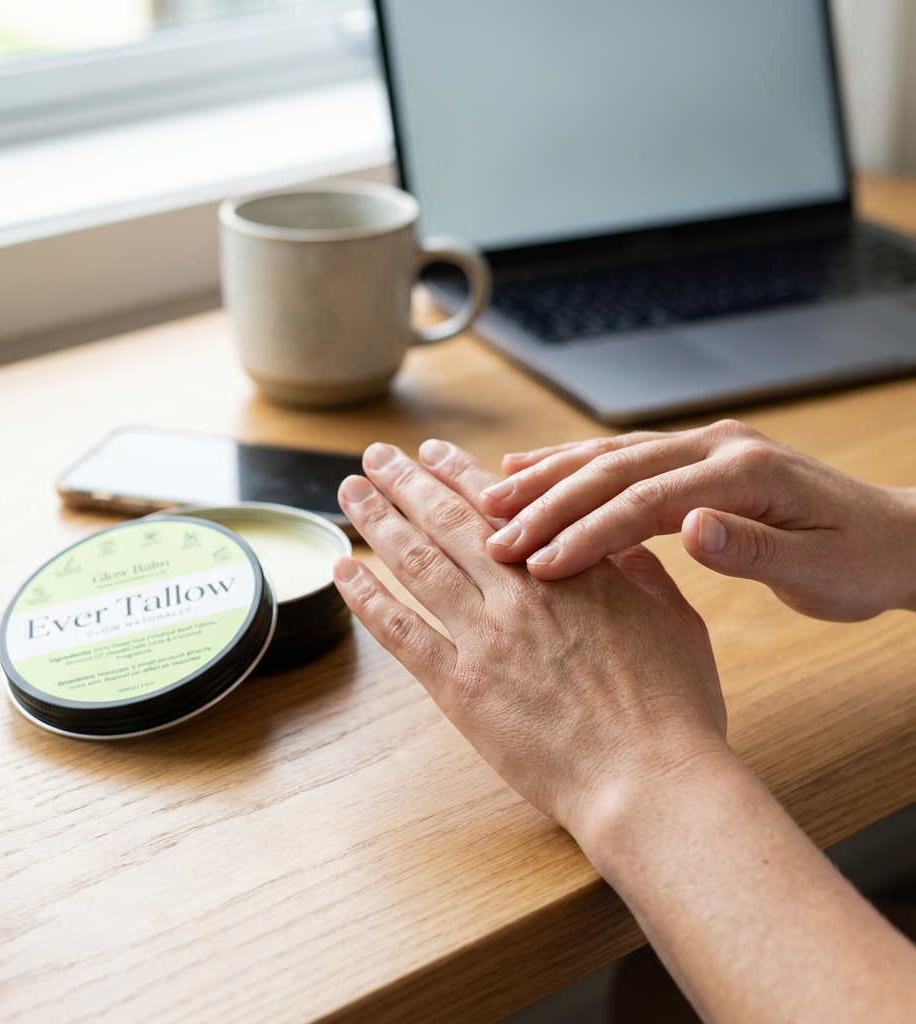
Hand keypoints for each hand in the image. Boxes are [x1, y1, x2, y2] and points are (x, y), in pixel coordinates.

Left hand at [333, 439, 726, 845]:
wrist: (650, 779)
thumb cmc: (674, 709)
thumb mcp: (676, 622)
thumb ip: (642, 575)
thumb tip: (623, 547)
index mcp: (571, 570)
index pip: (502, 507)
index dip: (459, 473)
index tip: (431, 452)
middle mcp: (519, 593)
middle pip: (448, 522)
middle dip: (406, 482)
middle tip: (376, 456)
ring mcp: (485, 638)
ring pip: (417, 563)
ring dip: (378, 521)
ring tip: (350, 491)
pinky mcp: (460, 687)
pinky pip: (401, 634)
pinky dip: (367, 599)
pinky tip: (344, 571)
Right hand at [479, 419, 915, 621]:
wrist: (894, 537)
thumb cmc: (859, 559)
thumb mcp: (819, 570)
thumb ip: (754, 550)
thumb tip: (691, 530)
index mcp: (745, 470)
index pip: (648, 499)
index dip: (589, 531)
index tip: (541, 564)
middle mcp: (716, 445)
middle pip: (615, 467)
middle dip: (549, 500)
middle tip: (493, 532)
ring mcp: (703, 444)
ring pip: (609, 454)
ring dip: (548, 475)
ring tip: (492, 496)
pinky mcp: (692, 456)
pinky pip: (621, 456)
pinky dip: (572, 464)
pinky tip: (533, 468)